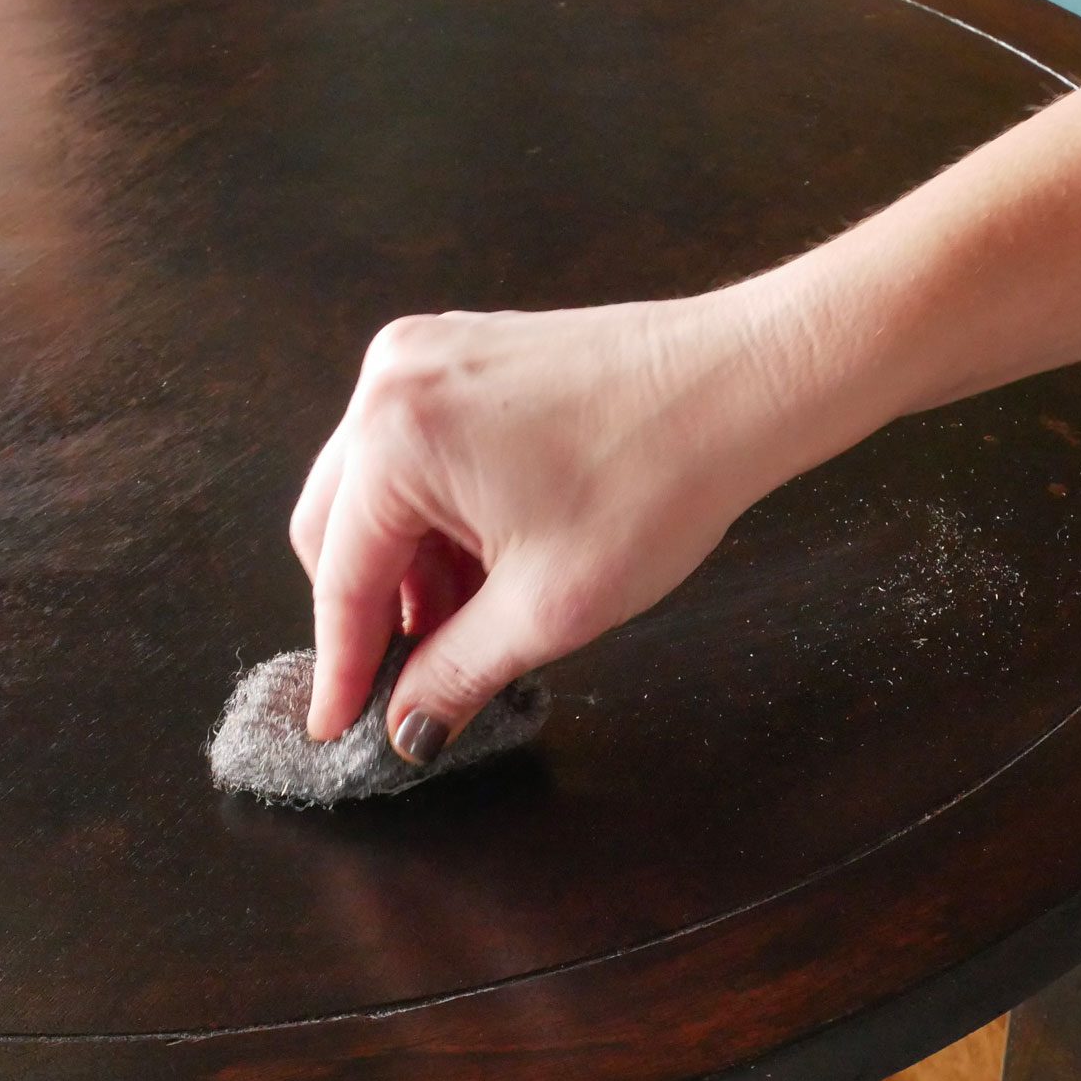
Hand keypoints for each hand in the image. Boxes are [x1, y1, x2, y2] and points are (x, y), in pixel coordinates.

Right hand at [289, 285, 827, 761]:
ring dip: (408, 566)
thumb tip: (411, 724)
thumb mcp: (549, 607)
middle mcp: (393, 379)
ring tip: (471, 623)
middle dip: (372, 611)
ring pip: (376, 490)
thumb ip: (458, 673)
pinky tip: (488, 563)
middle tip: (414, 678)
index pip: (340, 577)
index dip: (341, 667)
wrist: (744, 386)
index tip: (337, 726)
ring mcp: (430, 356)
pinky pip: (416, 450)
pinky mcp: (468, 354)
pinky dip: (437, 516)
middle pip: (336, 526)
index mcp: (396, 435)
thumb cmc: (661, 476)